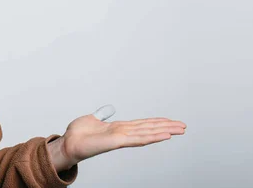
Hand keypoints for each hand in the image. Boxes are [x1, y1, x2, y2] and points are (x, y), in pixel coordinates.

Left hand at [47, 105, 186, 171]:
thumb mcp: (92, 120)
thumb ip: (102, 116)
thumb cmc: (78, 134)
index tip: (170, 121)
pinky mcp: (117, 141)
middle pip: (149, 129)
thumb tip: (108, 110)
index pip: (142, 124)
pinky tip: (164, 135)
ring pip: (148, 133)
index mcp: (119, 128)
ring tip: (180, 129)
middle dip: (167, 127)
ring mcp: (121, 137)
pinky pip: (138, 139)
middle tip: (184, 126)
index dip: (157, 122)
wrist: (68, 143)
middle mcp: (123, 133)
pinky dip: (152, 137)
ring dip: (164, 131)